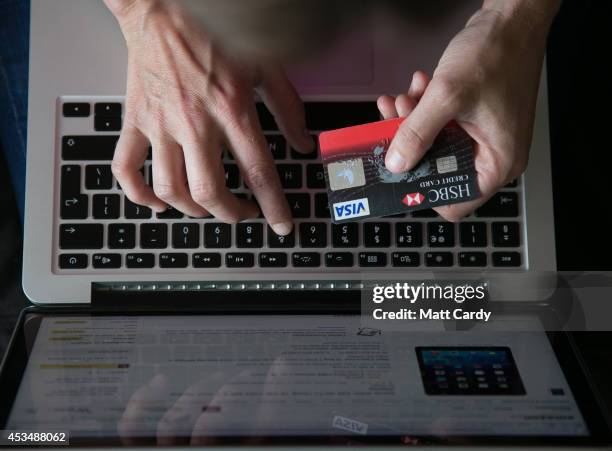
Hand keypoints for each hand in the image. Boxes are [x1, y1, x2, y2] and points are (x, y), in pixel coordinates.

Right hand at [104, 0, 313, 234]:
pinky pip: (125, 168)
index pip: (258, 171)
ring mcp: (160, 124)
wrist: (164, 6)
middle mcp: (194, 122)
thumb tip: (304, 143)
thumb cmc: (215, 33)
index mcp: (231, 109)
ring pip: (170, 188)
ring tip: (208, 207)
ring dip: (192, 210)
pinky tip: (158, 202)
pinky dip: (139, 195)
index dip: (274, 206)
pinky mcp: (135, 120)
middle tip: (244, 213)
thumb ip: (288, 109)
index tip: (281, 225)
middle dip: (232, 214)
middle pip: (210, 191)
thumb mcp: (265, 66)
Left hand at [379, 0, 557, 221]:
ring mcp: (481, 136)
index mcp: (498, 162)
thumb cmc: (496, 54)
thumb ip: (417, 134)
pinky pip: (438, 125)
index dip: (423, 191)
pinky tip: (418, 87)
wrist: (511, 18)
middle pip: (438, 170)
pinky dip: (423, 109)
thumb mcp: (447, 96)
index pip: (455, 202)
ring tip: (404, 98)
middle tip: (395, 124)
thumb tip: (395, 163)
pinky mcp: (472, 118)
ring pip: (433, 145)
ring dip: (412, 123)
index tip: (397, 174)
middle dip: (411, 148)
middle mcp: (491, 154)